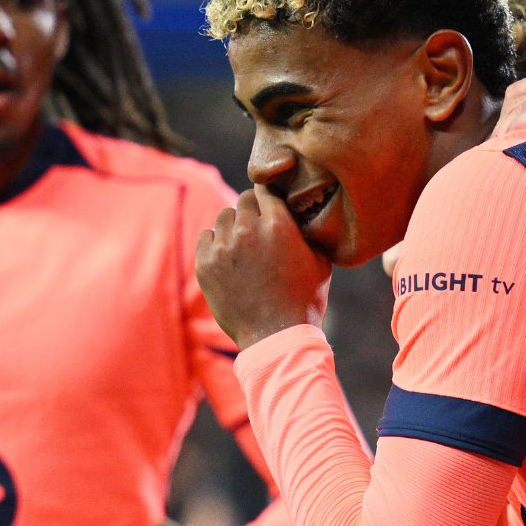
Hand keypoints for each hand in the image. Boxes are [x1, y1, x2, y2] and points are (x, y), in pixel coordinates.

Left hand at [195, 185, 330, 350]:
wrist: (277, 336)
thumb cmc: (304, 300)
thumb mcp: (321, 260)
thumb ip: (307, 230)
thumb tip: (301, 212)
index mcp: (278, 223)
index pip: (265, 188)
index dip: (269, 197)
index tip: (270, 207)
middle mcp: (247, 229)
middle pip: (243, 200)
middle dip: (252, 211)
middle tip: (259, 230)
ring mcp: (223, 246)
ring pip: (223, 217)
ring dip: (233, 226)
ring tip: (244, 246)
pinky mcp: (205, 264)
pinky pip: (206, 237)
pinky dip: (216, 244)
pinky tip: (229, 259)